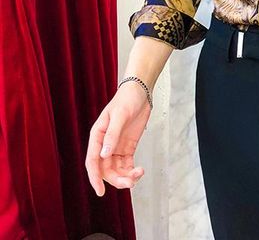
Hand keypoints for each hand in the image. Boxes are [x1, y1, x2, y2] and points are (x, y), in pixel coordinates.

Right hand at [85, 81, 150, 195]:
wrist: (140, 92)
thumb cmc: (127, 100)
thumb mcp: (120, 115)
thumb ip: (112, 135)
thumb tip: (104, 155)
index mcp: (97, 136)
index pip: (92, 161)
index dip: (94, 177)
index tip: (100, 191)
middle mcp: (104, 144)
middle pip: (106, 169)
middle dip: (116, 179)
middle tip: (129, 183)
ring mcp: (116, 147)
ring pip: (116, 170)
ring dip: (125, 177)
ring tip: (138, 175)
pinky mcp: (127, 147)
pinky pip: (126, 165)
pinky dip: (131, 171)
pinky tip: (139, 171)